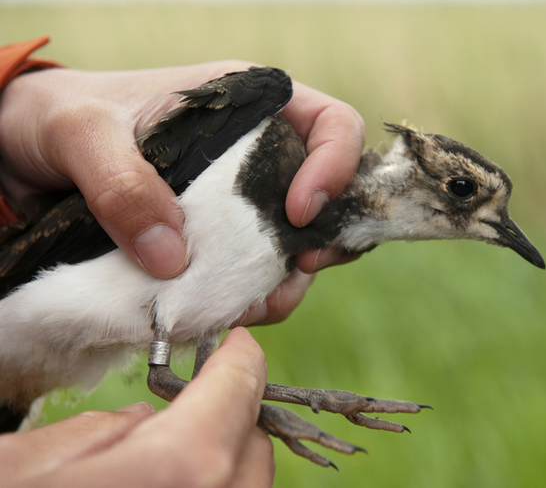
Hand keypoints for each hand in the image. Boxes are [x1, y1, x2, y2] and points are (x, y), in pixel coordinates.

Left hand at [0, 62, 364, 324]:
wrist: (33, 154)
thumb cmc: (62, 119)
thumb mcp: (81, 133)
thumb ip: (122, 183)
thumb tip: (173, 258)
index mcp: (250, 104)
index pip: (333, 125)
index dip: (335, 168)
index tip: (298, 212)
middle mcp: (260, 153)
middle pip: (332, 195)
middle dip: (325, 238)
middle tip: (298, 267)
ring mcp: (244, 201)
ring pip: (299, 244)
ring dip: (289, 280)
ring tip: (256, 304)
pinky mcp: (222, 241)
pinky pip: (259, 274)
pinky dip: (255, 298)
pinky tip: (229, 310)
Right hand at [0, 328, 272, 487]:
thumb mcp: (17, 468)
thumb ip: (87, 435)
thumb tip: (136, 423)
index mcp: (173, 471)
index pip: (236, 393)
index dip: (241, 359)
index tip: (237, 341)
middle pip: (253, 447)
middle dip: (235, 413)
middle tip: (201, 397)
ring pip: (250, 486)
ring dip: (228, 460)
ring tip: (177, 449)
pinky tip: (170, 485)